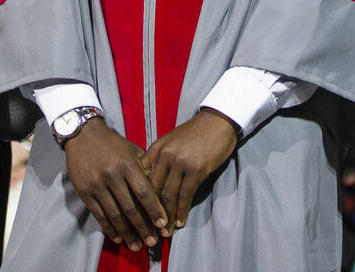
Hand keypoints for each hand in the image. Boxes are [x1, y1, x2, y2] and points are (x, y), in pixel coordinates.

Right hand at [63, 118, 165, 251]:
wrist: (83, 134)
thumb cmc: (112, 143)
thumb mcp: (132, 150)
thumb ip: (145, 168)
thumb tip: (160, 187)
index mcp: (127, 164)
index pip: (144, 192)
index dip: (154, 210)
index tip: (163, 224)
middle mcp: (112, 176)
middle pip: (130, 207)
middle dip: (143, 227)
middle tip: (153, 242)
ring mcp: (97, 185)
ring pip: (115, 214)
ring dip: (127, 233)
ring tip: (136, 245)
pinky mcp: (84, 191)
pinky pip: (98, 214)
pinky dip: (109, 227)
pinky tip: (118, 236)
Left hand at [141, 109, 237, 233]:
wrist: (217, 121)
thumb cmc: (194, 133)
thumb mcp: (171, 142)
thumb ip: (159, 159)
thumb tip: (149, 183)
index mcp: (156, 149)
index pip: (142, 178)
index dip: (139, 199)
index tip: (138, 215)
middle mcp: (164, 156)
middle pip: (152, 190)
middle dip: (150, 213)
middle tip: (149, 230)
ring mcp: (180, 162)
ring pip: (168, 195)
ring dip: (166, 217)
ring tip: (165, 232)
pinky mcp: (196, 169)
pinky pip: (186, 195)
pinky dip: (182, 211)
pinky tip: (180, 222)